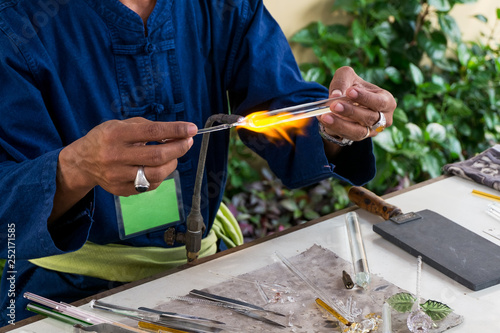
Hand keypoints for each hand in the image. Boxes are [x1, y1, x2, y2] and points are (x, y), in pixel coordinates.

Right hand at [60, 117, 196, 195]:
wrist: (83, 162)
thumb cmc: (107, 138)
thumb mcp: (121, 125)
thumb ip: (147, 127)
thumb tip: (177, 133)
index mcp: (116, 134)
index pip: (152, 132)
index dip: (175, 130)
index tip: (192, 128)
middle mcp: (115, 156)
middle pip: (157, 156)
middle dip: (179, 148)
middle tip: (188, 141)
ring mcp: (117, 176)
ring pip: (156, 174)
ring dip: (172, 163)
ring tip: (174, 155)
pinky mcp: (121, 190)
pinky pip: (150, 185)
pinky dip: (161, 175)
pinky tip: (160, 166)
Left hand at [318, 66, 396, 141]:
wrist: (344, 102)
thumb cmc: (352, 86)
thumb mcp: (347, 76)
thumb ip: (342, 81)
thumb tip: (336, 95)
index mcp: (387, 101)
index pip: (379, 101)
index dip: (365, 98)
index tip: (349, 91)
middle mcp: (383, 119)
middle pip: (369, 117)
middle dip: (350, 111)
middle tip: (334, 105)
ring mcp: (372, 131)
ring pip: (358, 131)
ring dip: (341, 124)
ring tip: (325, 116)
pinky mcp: (358, 137)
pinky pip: (347, 136)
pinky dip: (334, 128)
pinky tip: (323, 119)